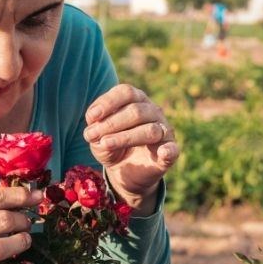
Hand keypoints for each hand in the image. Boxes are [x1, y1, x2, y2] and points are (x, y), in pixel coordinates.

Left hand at [82, 84, 178, 215]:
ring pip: (149, 129)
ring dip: (125, 137)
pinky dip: (169, 150)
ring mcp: (164, 131)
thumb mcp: (97, 137)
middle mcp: (153, 112)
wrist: (124, 171)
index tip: (91, 116)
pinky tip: (163, 152)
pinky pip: (172, 149)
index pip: (126, 92)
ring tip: (105, 143)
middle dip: (110, 123)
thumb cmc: (111, 145)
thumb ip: (95, 129)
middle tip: (90, 135)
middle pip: (136, 111)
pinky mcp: (169, 153)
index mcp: (136, 100)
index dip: (108, 102)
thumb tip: (93, 128)